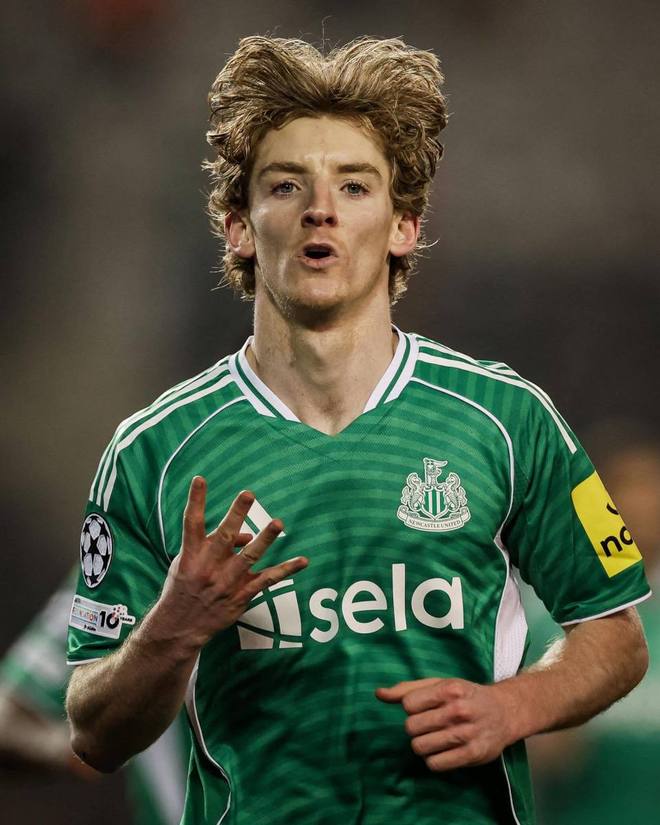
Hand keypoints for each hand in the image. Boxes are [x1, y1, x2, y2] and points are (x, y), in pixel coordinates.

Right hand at [158, 476, 307, 647]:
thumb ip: (216, 543)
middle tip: (247, 494)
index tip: (200, 479)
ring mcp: (226, 581)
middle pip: (225, 535)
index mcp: (191, 554)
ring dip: (265, 539)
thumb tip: (248, 534)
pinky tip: (303, 560)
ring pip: (249, 556)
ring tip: (278, 523)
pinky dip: (286, 570)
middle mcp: (209, 566)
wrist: (180, 626)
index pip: (192, 522)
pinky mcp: (241, 595)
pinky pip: (268, 580)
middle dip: (237, 514)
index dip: (195, 500)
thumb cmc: (184, 587)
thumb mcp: (188, 562)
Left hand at [376, 677, 515, 770]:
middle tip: (428, 725)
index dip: (411, 708)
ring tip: (434, 738)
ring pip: (420, 747)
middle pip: (411, 727)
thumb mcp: (440, 684)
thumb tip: (378, 694)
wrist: (504, 711)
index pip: (408, 704)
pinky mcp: (473, 754)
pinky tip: (442, 750)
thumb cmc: (466, 696)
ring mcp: (466, 733)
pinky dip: (433, 760)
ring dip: (422, 745)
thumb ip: (407, 689)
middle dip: (415, 727)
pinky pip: (435, 764)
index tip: (423, 708)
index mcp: (449, 689)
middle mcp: (458, 710)